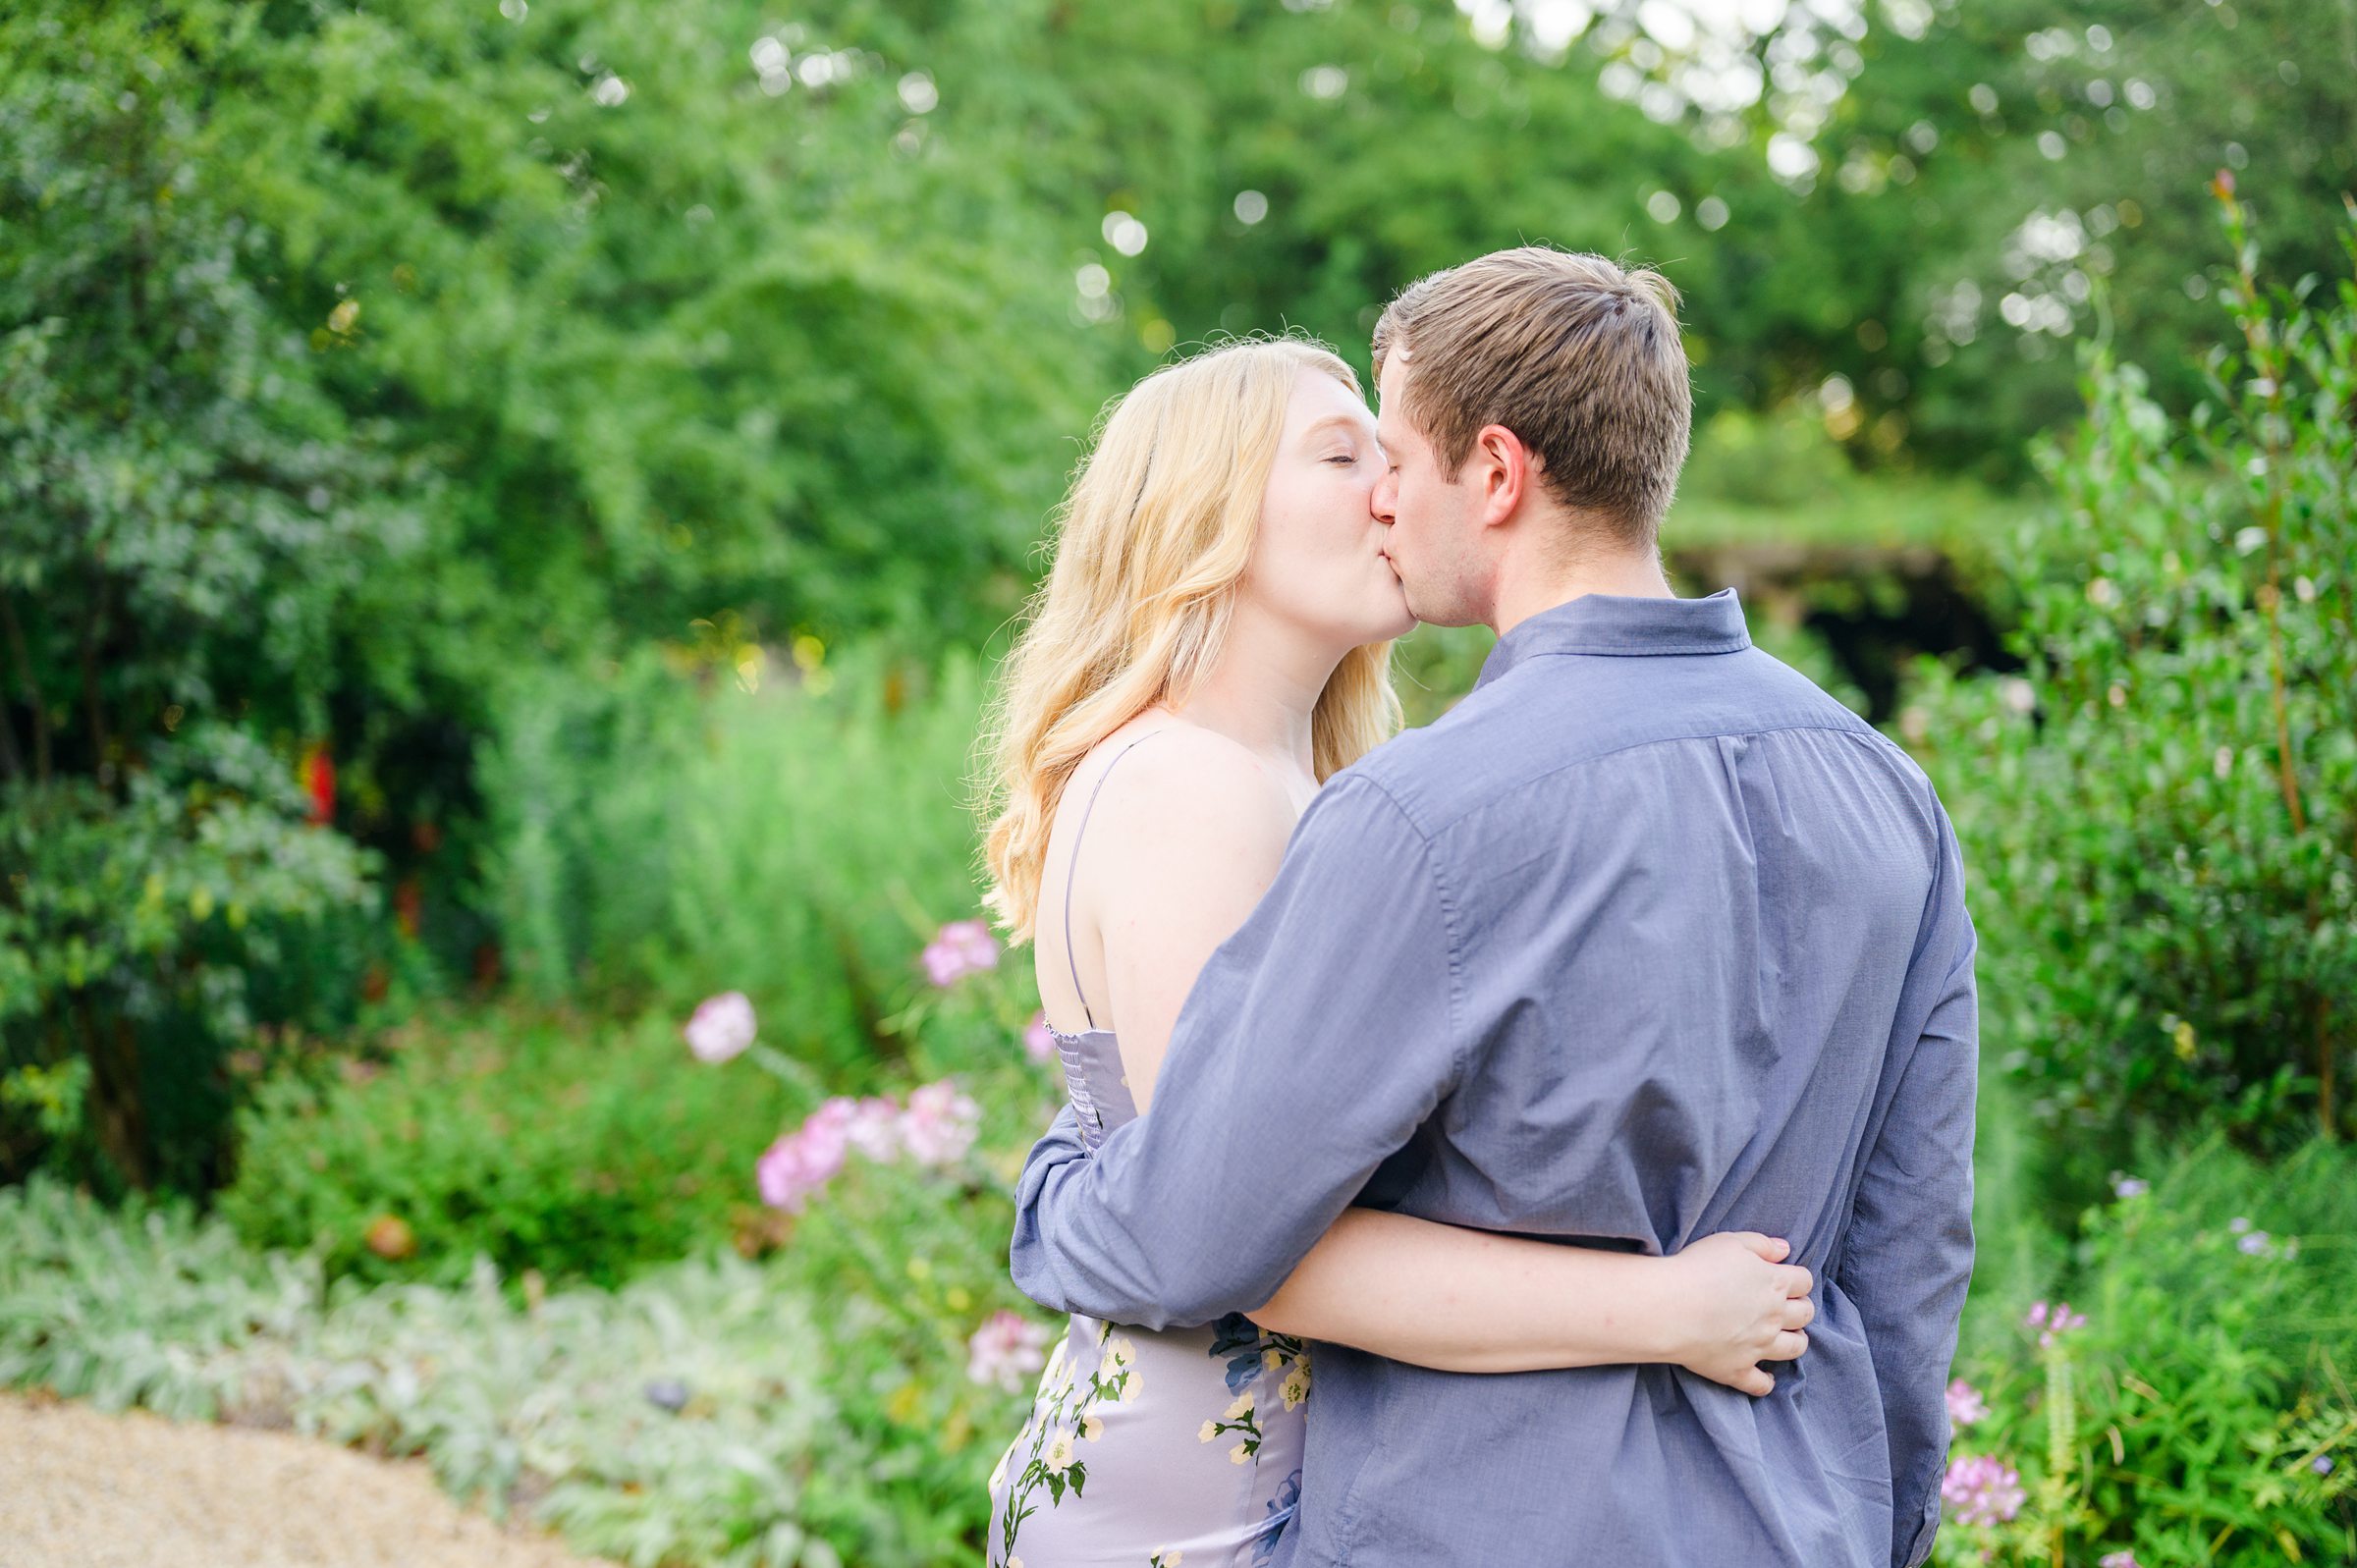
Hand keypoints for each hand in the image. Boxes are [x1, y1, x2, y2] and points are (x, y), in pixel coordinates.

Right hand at [1660, 1232, 1813, 1395]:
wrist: (1669, 1307)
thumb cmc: (1696, 1268)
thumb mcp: (1730, 1241)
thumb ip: (1762, 1244)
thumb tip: (1785, 1250)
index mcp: (1774, 1283)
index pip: (1805, 1281)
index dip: (1798, 1279)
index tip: (1786, 1278)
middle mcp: (1773, 1317)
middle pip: (1805, 1314)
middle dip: (1800, 1308)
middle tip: (1785, 1306)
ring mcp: (1759, 1346)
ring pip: (1794, 1349)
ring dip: (1794, 1341)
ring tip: (1783, 1336)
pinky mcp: (1738, 1370)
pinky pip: (1761, 1384)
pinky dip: (1765, 1382)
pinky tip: (1764, 1376)